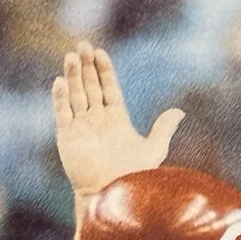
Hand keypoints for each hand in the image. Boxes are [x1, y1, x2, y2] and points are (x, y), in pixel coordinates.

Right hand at [52, 40, 184, 195]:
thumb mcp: (154, 149)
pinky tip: (60, 81)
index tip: (100, 53)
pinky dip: (61, 98)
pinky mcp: (67, 137)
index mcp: (116, 120)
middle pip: (90, 87)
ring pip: (75, 95)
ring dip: (73, 76)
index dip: (104, 71)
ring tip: (71, 56)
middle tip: (82, 45)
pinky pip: (63, 113)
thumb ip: (164, 128)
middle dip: (86, 67)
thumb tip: (180, 111)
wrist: (114, 194)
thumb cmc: (135, 176)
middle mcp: (97, 121)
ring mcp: (81, 128)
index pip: (109, 89)